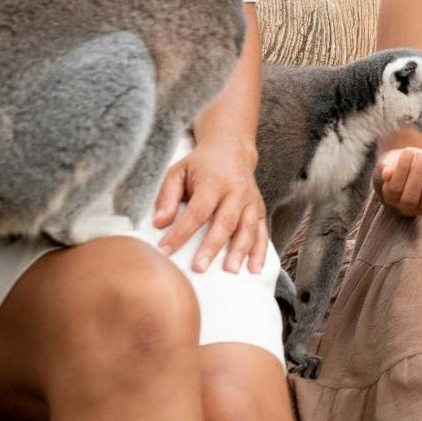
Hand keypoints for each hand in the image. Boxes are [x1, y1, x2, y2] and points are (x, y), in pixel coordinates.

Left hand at [154, 137, 268, 274]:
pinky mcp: (259, 208)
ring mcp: (251, 200)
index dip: (181, 232)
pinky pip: (262, 231)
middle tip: (199, 268)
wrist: (231, 149)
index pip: (197, 211)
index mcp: (213, 181)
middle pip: (224, 221)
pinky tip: (255, 268)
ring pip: (247, 228)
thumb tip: (159, 222)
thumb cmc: (200, 164)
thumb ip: (167, 196)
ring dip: (240, 251)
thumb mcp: (178, 171)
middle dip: (212, 246)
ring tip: (231, 271)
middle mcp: (236, 191)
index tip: (165, 251)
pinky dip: (260, 250)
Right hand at [380, 147, 421, 216]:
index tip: (407, 151)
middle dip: (416, 174)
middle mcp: (407, 207)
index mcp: (391, 197)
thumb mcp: (392, 161)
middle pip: (410, 199)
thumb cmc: (405, 161)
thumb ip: (387, 166)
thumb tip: (386, 172)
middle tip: (421, 154)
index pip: (394, 189)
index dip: (401, 170)